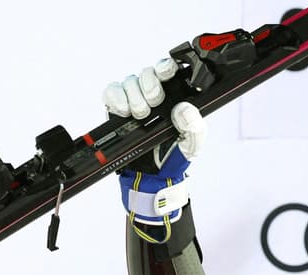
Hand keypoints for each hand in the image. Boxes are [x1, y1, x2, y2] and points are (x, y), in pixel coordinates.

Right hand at [104, 61, 207, 240]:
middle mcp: (154, 94)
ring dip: (135, 96)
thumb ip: (195, 127)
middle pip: (147, 72)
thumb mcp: (192, 144)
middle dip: (150, 86)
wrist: (152, 176)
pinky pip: (112, 91)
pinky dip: (117, 97)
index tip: (167, 72)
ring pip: (130, 81)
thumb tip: (183, 109)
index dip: (166, 66)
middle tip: (153, 103)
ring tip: (141, 114)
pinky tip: (124, 110)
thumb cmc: (174, 155)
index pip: (169, 70)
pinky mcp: (116, 107)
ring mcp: (134, 99)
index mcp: (174, 96)